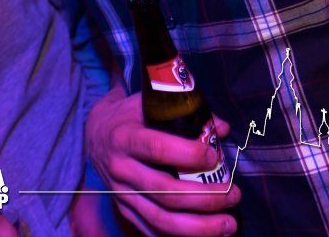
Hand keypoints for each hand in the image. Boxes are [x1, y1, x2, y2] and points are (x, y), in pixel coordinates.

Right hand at [85, 87, 239, 235]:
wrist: (95, 134)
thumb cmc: (129, 116)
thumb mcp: (150, 105)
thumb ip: (186, 113)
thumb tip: (221, 129)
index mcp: (125, 137)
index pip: (158, 148)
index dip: (190, 155)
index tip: (216, 157)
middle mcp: (120, 168)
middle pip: (165, 192)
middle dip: (205, 198)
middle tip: (233, 194)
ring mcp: (121, 193)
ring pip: (161, 219)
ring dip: (199, 226)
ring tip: (229, 224)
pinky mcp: (123, 209)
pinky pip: (152, 230)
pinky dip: (181, 236)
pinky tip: (206, 233)